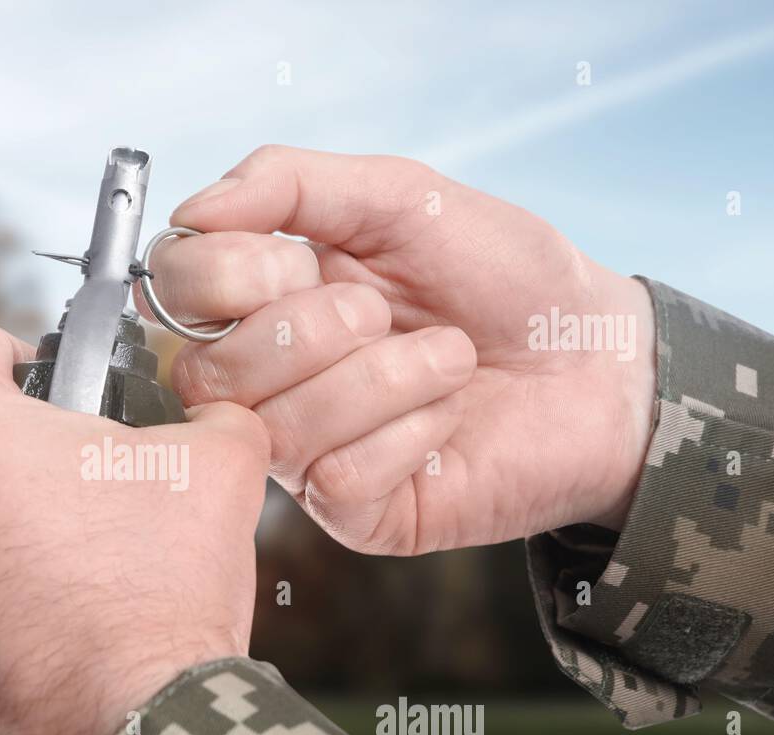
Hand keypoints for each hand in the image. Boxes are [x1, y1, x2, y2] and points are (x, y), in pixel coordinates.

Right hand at [136, 145, 655, 553]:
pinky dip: (408, 434)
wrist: (599, 361)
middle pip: (206, 372)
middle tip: (381, 312)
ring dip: (380, 378)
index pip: (173, 289)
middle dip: (308, 330)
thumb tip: (194, 208)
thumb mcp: (403, 198)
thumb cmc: (505, 278)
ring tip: (445, 360)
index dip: (226, 275)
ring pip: (276, 427)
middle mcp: (270, 379)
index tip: (298, 261)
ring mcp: (305, 452)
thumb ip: (292, 184)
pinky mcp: (353, 510)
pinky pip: (337, 478)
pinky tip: (445, 421)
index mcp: (266, 298)